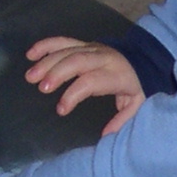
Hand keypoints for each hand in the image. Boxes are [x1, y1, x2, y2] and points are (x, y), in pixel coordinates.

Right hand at [25, 36, 143, 133]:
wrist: (146, 59)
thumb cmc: (138, 85)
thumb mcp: (137, 104)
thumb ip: (122, 119)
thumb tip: (105, 136)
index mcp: (116, 74)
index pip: (91, 81)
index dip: (73, 94)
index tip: (60, 110)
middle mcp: (103, 58)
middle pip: (76, 61)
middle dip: (57, 73)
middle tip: (41, 88)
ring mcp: (92, 48)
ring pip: (67, 49)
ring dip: (47, 61)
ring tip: (30, 76)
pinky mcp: (84, 43)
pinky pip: (63, 40)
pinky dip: (46, 45)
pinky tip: (31, 55)